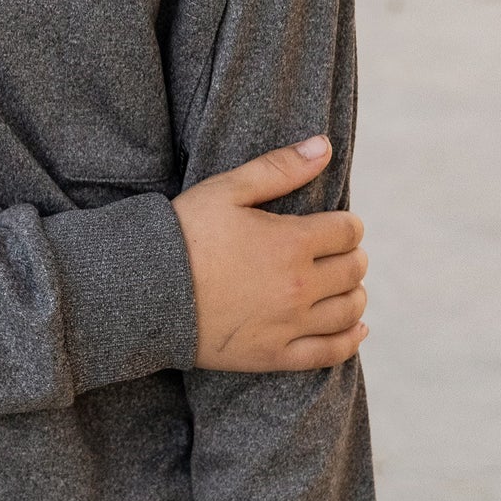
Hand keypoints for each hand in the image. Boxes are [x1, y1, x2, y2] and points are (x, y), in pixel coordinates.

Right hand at [171, 135, 367, 372]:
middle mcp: (299, 285)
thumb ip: (280, 168)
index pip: (348, 231)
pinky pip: (329, 353)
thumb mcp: (227, 189)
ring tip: (344, 285)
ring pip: (348, 310)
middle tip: (337, 253)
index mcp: (292, 242)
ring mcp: (289, 324)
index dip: (348, 225)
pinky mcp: (275, 355)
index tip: (337, 226)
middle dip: (351, 256)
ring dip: (354, 293)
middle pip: (353, 270)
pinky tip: (356, 327)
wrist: (144, 290)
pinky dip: (350, 338)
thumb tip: (325, 146)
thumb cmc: (184, 233)